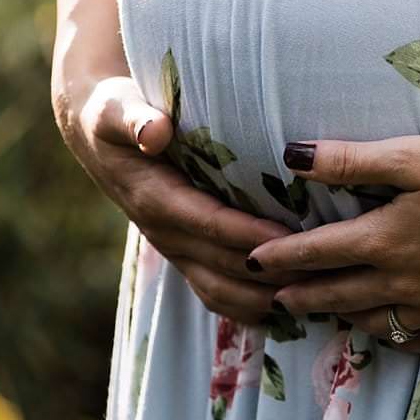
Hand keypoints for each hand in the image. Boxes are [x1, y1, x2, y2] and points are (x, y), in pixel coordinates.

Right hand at [53, 71, 309, 324]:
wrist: (97, 139)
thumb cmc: (115, 115)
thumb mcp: (116, 108)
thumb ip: (135, 119)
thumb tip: (156, 132)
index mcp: (155, 200)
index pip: (209, 224)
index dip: (250, 234)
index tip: (290, 237)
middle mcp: (166, 235)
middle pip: (224, 265)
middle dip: (272, 271)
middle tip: (322, 269)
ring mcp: (176, 252)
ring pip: (222, 291)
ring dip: (266, 299)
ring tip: (315, 296)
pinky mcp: (186, 257)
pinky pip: (218, 295)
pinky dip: (253, 308)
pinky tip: (293, 310)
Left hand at [245, 132, 419, 353]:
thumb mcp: (412, 156)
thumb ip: (349, 161)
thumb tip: (291, 155)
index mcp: (384, 240)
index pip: (316, 253)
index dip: (280, 257)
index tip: (252, 260)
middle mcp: (403, 281)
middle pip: (338, 294)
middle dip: (302, 295)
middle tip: (275, 298)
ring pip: (375, 322)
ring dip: (343, 317)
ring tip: (326, 313)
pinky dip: (396, 338)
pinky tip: (389, 333)